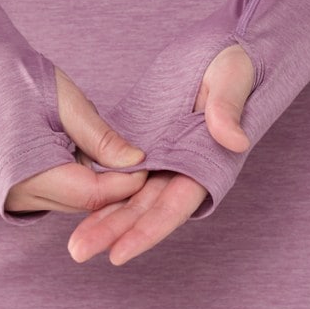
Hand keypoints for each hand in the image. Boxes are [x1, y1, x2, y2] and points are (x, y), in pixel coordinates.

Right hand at [4, 66, 147, 213]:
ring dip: (96, 179)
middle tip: (131, 154)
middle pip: (84, 202)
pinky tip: (81, 151)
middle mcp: (17, 193)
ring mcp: (14, 195)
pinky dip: (78, 177)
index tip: (146, 162)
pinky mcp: (15, 189)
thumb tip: (136, 161)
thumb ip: (100, 137)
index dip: (126, 182)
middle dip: (114, 182)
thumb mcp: (65, 102)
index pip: (92, 194)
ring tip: (103, 147)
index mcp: (26, 171)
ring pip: (73, 199)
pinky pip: (58, 193)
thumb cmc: (13, 78)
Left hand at [67, 44, 253, 264]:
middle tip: (78, 250)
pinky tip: (79, 203)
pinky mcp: (146, 145)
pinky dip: (102, 188)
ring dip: (103, 218)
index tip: (117, 253)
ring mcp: (161, 159)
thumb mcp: (231, 80)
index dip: (148, 231)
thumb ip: (228, 109)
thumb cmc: (231, 66)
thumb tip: (234, 141)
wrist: (217, 54)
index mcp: (205, 164)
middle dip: (113, 232)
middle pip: (145, 210)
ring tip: (75, 241)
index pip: (174, 207)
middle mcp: (181, 170)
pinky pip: (121, 171)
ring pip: (129, 196)